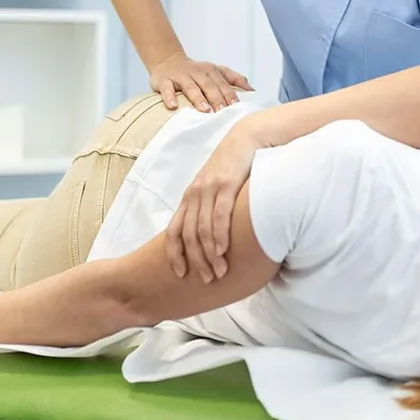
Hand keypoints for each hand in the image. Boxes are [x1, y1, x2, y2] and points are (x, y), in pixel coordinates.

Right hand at [149, 52, 252, 112]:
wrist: (168, 60)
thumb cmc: (197, 71)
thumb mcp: (216, 71)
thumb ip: (234, 79)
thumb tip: (253, 91)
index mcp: (211, 71)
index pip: (223, 84)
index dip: (230, 95)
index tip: (237, 107)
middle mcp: (197, 72)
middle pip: (209, 86)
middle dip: (217, 98)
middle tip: (223, 112)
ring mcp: (181, 76)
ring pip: (191, 87)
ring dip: (198, 98)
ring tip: (204, 110)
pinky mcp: (164, 80)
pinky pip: (167, 89)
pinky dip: (169, 97)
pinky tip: (173, 107)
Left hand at [165, 118, 270, 281]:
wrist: (246, 138)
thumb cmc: (233, 166)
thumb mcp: (215, 187)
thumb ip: (209, 207)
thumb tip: (210, 236)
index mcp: (190, 197)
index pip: (173, 231)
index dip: (174, 254)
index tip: (180, 274)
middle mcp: (195, 194)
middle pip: (188, 235)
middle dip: (196, 261)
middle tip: (206, 280)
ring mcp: (210, 189)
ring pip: (202, 229)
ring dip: (209, 254)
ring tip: (219, 272)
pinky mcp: (227, 184)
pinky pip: (219, 214)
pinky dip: (219, 235)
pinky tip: (223, 250)